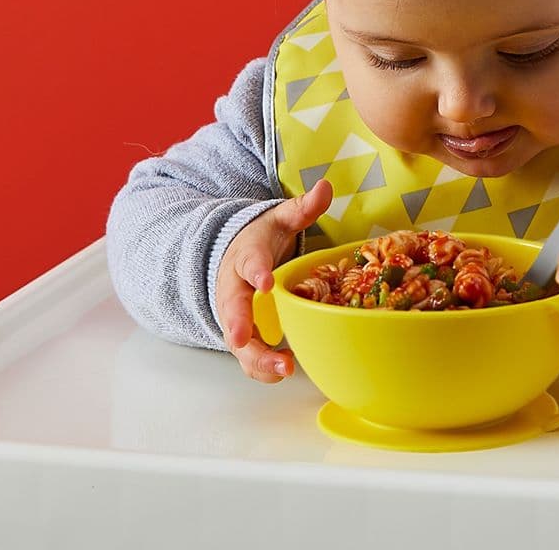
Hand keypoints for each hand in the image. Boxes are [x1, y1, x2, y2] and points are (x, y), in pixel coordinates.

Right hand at [216, 180, 332, 382]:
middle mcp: (235, 290)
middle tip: (245, 339)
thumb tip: (325, 186)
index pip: (248, 263)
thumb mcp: (281, 219)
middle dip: (238, 325)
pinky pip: (250, 355)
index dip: (256, 272)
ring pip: (240, 341)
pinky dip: (263, 367)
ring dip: (256, 357)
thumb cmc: (263, 240)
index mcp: (246, 257)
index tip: (264, 282)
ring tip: (282, 367)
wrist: (235, 257)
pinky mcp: (246, 336)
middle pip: (233, 310)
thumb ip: (302, 208)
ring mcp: (237, 317)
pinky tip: (284, 372)